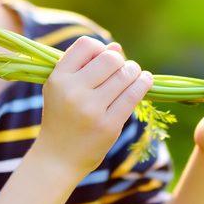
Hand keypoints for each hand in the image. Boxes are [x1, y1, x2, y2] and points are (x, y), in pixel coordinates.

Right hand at [33, 37, 153, 178]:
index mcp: (58, 78)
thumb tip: (116, 46)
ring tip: (135, 75)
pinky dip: (144, 84)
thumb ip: (86, 66)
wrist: (58, 158)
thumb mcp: (63, 89)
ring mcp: (91, 109)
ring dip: (134, 72)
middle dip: (121, 61)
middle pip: (110, 58)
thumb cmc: (62, 118)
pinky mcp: (108, 125)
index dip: (100, 48)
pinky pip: (133, 96)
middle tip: (123, 69)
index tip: (104, 59)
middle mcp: (73, 91)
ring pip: (125, 75)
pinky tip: (145, 81)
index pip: (86, 45)